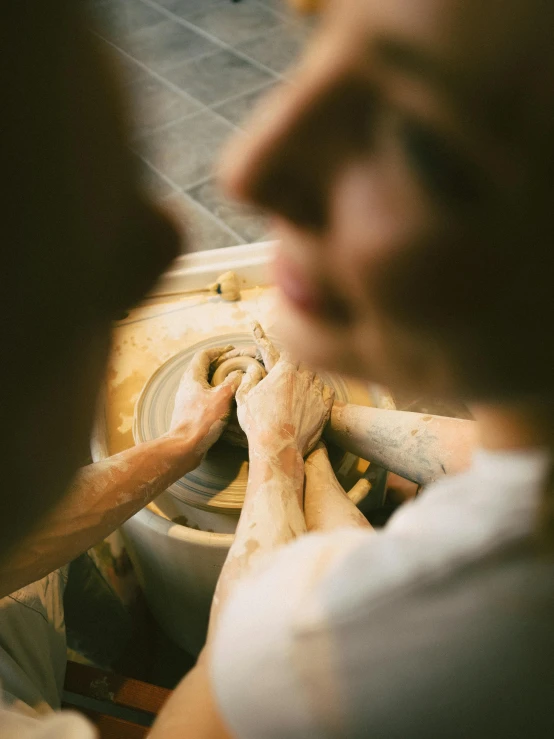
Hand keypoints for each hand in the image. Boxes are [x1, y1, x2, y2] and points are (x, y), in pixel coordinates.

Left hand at [168, 346, 242, 459]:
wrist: (185, 446)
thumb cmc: (202, 420)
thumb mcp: (223, 397)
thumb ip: (233, 382)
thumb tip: (239, 374)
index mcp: (192, 377)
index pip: (204, 355)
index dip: (219, 351)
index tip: (231, 350)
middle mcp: (187, 386)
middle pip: (204, 368)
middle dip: (220, 365)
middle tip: (235, 365)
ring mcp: (187, 400)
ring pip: (205, 384)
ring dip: (219, 381)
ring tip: (234, 383)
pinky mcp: (190, 413)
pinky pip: (205, 397)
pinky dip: (217, 395)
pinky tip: (227, 402)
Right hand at [236, 323, 334, 456]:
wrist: (279, 447)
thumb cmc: (258, 424)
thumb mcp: (244, 398)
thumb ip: (248, 379)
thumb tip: (252, 369)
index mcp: (284, 370)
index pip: (291, 349)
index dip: (290, 344)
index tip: (288, 340)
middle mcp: (304, 377)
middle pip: (308, 359)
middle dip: (304, 357)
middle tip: (302, 356)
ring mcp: (316, 392)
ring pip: (319, 374)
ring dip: (312, 374)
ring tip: (308, 377)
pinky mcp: (325, 408)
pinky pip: (328, 391)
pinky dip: (323, 389)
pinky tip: (317, 393)